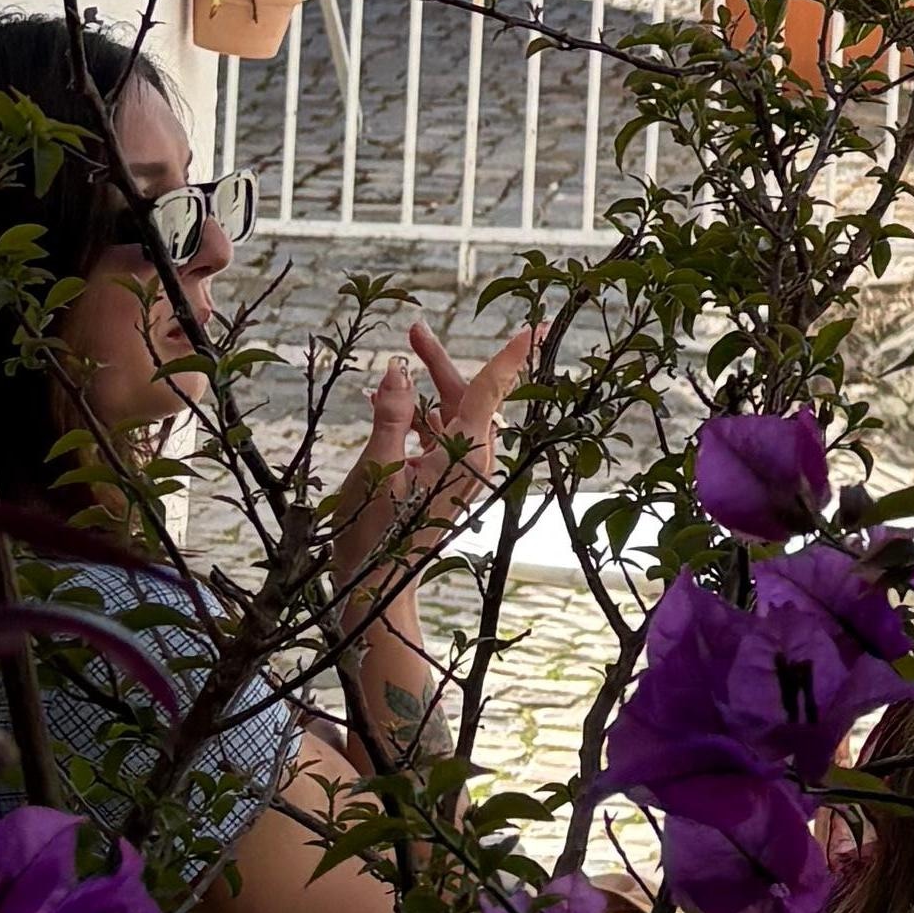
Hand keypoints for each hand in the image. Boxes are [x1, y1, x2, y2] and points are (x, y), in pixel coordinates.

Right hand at [333, 315, 535, 581]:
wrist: (376, 587)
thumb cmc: (376, 534)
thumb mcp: (376, 470)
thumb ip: (389, 417)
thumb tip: (398, 371)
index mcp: (466, 455)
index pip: (490, 391)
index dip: (512, 355)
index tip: (537, 325)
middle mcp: (472, 461)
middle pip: (465, 397)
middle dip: (439, 363)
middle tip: (414, 330)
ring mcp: (459, 472)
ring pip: (448, 415)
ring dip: (422, 389)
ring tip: (395, 359)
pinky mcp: (443, 481)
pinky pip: (435, 437)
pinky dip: (412, 418)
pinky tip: (381, 402)